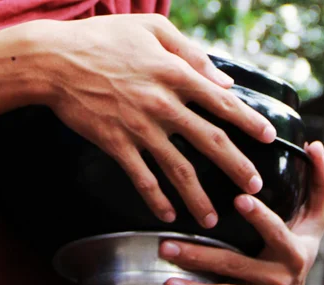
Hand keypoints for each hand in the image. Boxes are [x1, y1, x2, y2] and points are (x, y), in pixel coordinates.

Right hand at [47, 14, 275, 227]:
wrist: (56, 63)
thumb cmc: (101, 40)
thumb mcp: (151, 28)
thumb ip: (190, 52)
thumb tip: (223, 79)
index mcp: (175, 74)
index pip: (223, 102)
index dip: (249, 122)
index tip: (267, 138)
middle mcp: (163, 105)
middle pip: (210, 141)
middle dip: (236, 167)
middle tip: (253, 188)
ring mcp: (139, 128)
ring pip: (178, 169)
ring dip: (198, 197)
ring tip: (212, 218)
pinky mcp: (115, 144)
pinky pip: (141, 178)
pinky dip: (156, 199)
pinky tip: (167, 214)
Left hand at [159, 141, 323, 284]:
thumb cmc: (298, 246)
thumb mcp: (315, 217)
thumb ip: (319, 182)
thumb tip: (315, 145)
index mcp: (293, 251)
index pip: (279, 233)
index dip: (262, 218)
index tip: (240, 198)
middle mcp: (279, 280)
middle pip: (236, 267)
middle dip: (200, 256)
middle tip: (167, 246)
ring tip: (168, 283)